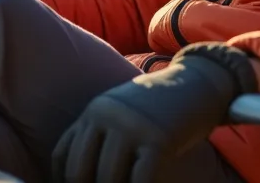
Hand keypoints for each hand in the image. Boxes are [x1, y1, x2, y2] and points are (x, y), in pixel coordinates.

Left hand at [50, 43, 259, 182]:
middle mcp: (106, 116)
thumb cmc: (159, 110)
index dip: (65, 181)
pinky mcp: (158, 139)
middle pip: (79, 172)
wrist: (197, 85)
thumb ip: (100, 138)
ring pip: (107, 180)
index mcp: (93, 112)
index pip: (62, 156)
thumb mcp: (122, 117)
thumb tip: (76, 176)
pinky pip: (139, 180)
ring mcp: (131, 126)